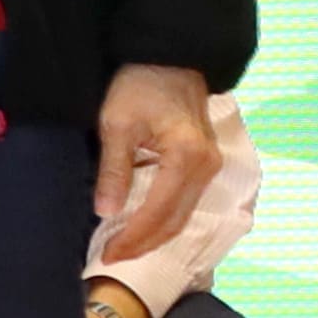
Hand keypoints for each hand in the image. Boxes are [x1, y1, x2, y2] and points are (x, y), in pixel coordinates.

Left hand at [90, 63, 219, 269]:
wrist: (169, 59)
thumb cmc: (140, 86)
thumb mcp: (117, 124)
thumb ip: (114, 169)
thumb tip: (106, 212)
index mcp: (187, 157)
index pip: (158, 212)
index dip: (133, 238)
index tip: (108, 254)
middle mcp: (207, 167)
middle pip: (176, 220)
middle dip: (143, 243)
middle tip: (111, 257)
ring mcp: (210, 166)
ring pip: (183, 214)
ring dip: (154, 234)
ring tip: (123, 248)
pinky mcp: (205, 163)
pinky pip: (185, 201)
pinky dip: (163, 218)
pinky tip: (140, 226)